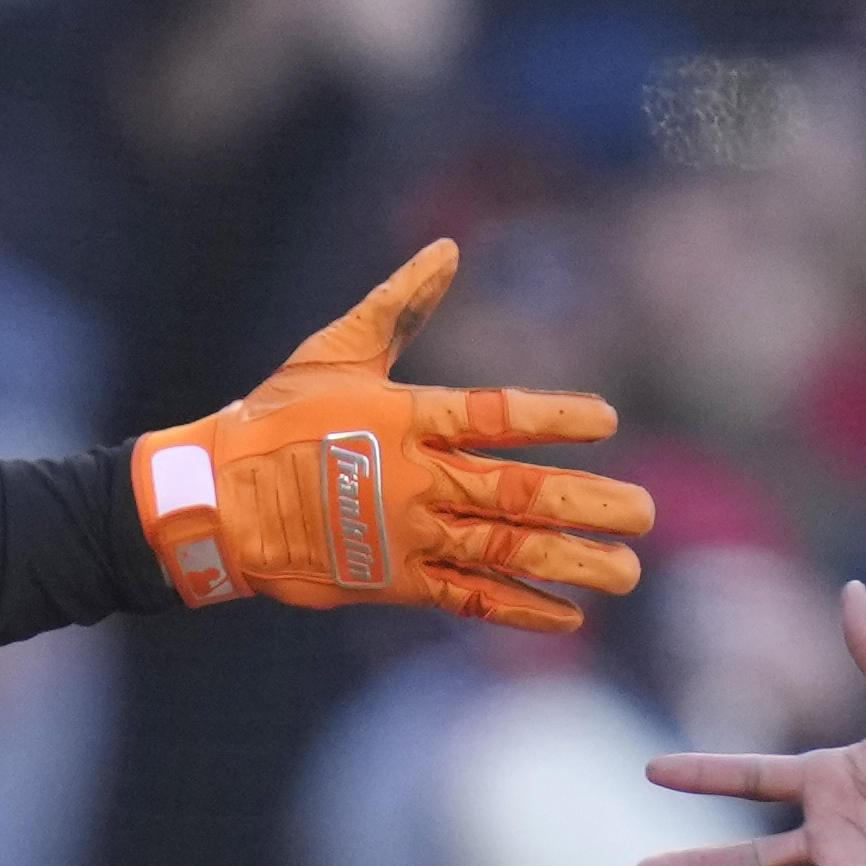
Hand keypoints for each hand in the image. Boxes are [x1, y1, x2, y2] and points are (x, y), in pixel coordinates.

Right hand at [131, 240, 648, 630]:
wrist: (217, 502)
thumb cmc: (276, 417)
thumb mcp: (337, 350)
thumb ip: (400, 304)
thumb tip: (448, 249)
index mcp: (406, 418)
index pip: (495, 415)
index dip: (554, 418)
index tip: (608, 420)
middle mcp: (415, 480)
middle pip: (516, 494)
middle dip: (587, 504)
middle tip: (648, 512)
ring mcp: (407, 537)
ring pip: (504, 553)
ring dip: (572, 563)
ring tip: (629, 571)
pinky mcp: (394, 582)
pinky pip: (467, 600)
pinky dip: (518, 609)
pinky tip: (568, 616)